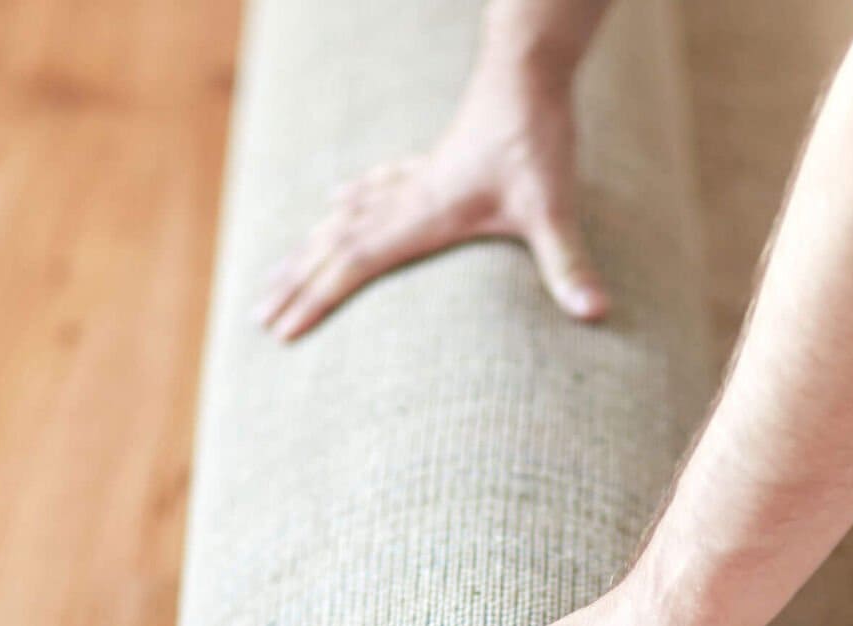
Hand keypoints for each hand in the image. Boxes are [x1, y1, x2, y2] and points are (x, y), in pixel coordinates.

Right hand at [254, 47, 608, 340]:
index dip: (315, 298)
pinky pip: (374, 189)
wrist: (528, 69)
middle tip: (257, 316)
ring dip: (308, 247)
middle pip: (333, 245)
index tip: (280, 330)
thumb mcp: (555, 208)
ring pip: (345, 217)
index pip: (354, 264)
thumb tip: (595, 312)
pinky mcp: (432, 164)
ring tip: (277, 272)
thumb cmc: (537, 138)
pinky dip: (350, 203)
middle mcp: (407, 199)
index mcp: (422, 216)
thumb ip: (568, 263)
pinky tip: (337, 201)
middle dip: (295, 283)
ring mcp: (415, 180)